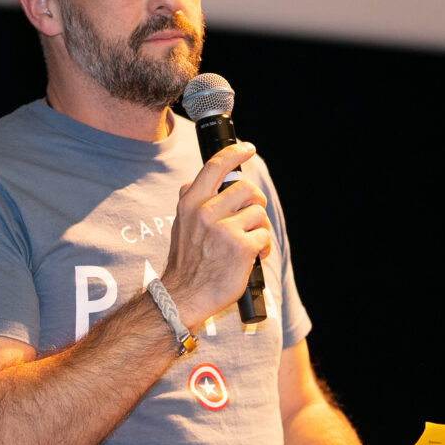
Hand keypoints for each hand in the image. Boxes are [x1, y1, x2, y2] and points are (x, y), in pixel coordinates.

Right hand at [162, 141, 271, 327]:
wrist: (184, 295)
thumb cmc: (186, 263)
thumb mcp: (180, 224)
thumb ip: (192, 202)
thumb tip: (199, 179)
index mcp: (190, 203)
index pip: (214, 167)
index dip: (234, 153)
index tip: (248, 148)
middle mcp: (205, 212)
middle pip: (246, 189)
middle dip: (255, 202)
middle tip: (252, 217)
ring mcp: (223, 229)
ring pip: (258, 213)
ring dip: (260, 227)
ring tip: (250, 242)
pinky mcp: (241, 247)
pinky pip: (264, 236)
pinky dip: (264, 247)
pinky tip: (254, 256)